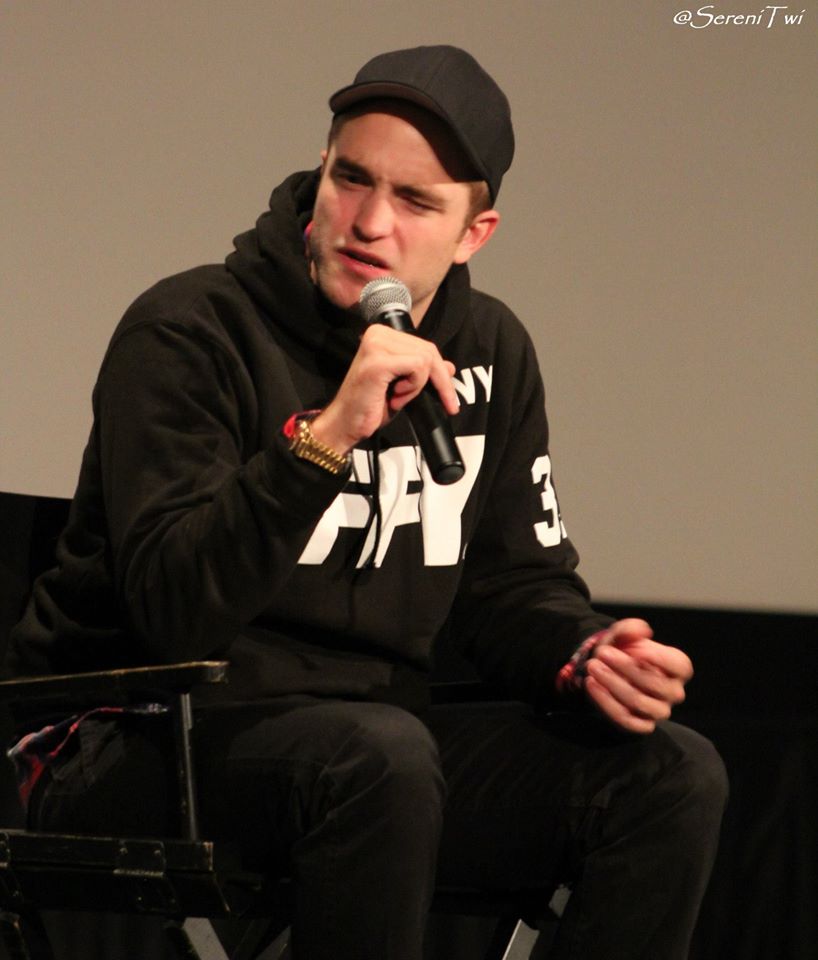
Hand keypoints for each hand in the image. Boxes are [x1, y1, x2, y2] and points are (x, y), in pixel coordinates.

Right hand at [311, 324, 458, 453]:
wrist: (347, 423)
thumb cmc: (370, 406)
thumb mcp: (404, 386)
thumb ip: (423, 373)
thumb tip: (449, 367)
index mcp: (382, 335)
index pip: (424, 345)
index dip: (440, 372)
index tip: (449, 397)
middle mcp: (377, 334)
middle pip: (428, 350)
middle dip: (437, 381)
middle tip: (437, 403)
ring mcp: (376, 346)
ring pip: (425, 358)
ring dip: (418, 385)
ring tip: (399, 397)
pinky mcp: (378, 362)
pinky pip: (417, 367)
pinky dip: (413, 387)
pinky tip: (396, 396)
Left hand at [584, 618, 692, 733]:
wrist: (605, 666)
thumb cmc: (623, 649)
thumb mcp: (624, 633)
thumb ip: (631, 628)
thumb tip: (642, 631)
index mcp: (678, 667)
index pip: (680, 666)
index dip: (659, 659)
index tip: (635, 651)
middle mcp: (673, 692)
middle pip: (656, 684)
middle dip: (626, 667)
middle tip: (602, 653)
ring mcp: (658, 711)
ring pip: (639, 703)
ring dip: (613, 684)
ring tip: (593, 667)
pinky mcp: (641, 725)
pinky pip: (626, 720)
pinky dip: (606, 703)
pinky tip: (592, 684)